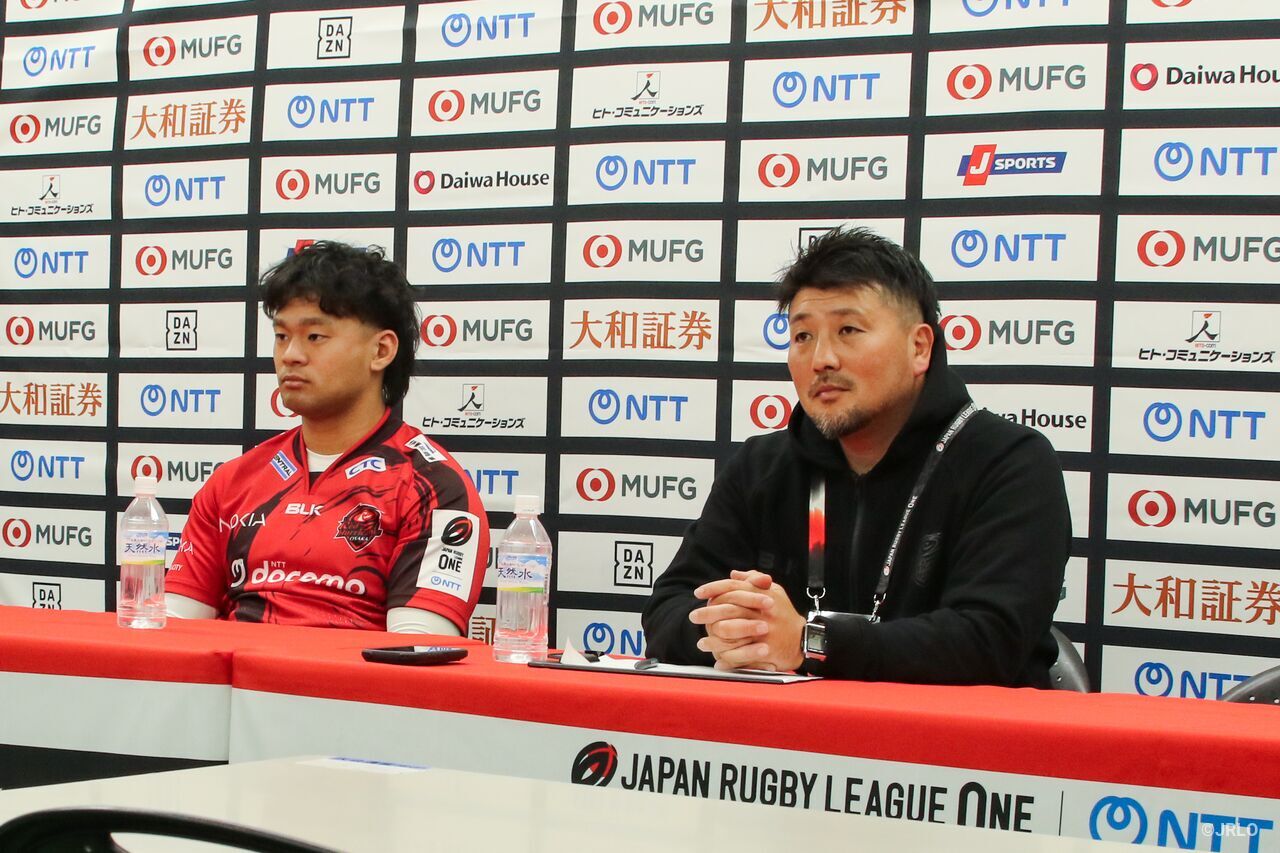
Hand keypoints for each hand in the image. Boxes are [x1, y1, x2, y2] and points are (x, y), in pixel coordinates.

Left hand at [689, 571, 804, 671]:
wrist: (804, 637)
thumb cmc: (785, 613)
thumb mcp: (775, 590)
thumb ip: (754, 580)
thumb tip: (733, 574)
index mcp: (762, 594)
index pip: (733, 587)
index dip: (713, 588)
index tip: (698, 593)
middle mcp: (761, 612)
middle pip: (729, 609)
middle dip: (708, 613)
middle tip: (693, 616)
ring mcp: (763, 631)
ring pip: (733, 634)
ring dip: (714, 640)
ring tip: (701, 643)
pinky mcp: (766, 649)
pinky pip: (743, 655)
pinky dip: (729, 659)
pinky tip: (717, 660)